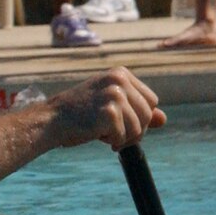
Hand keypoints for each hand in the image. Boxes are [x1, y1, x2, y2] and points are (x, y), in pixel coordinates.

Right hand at [43, 67, 164, 149]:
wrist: (51, 119)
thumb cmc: (79, 113)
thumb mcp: (110, 105)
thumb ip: (137, 110)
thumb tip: (164, 119)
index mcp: (121, 73)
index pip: (151, 100)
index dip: (139, 117)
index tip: (121, 123)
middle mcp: (119, 80)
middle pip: (148, 113)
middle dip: (135, 129)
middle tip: (114, 134)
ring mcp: (115, 95)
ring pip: (139, 127)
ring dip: (123, 137)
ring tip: (103, 134)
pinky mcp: (109, 112)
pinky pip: (124, 136)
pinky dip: (112, 141)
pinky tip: (96, 135)